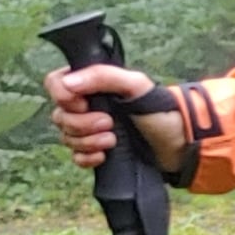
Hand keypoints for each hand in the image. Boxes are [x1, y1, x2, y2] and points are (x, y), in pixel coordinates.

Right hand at [46, 62, 181, 171]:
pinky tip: (104, 156)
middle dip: (82, 124)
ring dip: (88, 141)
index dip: (63, 96)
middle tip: (110, 124)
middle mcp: (87, 104)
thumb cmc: (161, 110)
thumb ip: (102, 76)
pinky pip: (75, 157)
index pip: (55, 83)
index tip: (84, 104)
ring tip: (113, 140)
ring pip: (66, 137)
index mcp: (93, 83)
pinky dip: (87, 158)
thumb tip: (68, 83)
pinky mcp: (95, 151)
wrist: (179, 145)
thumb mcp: (135, 85)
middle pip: (59, 115)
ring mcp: (90, 130)